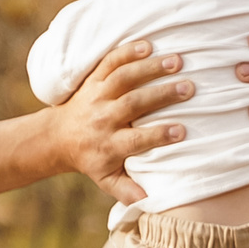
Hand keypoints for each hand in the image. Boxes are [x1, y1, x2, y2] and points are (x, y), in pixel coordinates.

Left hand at [48, 40, 192, 203]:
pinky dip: (127, 51)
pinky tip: (149, 43)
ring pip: (124, 77)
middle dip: (161, 95)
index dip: (158, 135)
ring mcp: (97, 95)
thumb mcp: (106, 180)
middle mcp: (103, 118)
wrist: (58, 137)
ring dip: (150, 67)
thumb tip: (152, 203)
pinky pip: (110, 61)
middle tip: (190, 87)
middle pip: (133, 103)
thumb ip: (128, 191)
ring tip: (177, 60)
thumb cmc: (92, 160)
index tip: (183, 131)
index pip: (136, 140)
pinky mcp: (94, 78)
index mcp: (109, 145)